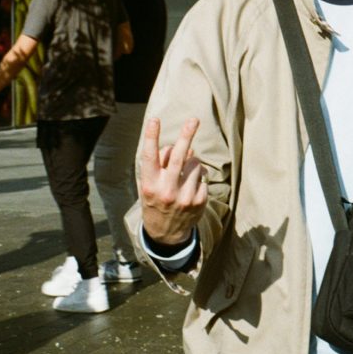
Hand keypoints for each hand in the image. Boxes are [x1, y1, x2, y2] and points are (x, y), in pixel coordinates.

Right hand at [139, 117, 207, 244]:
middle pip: (179, 157)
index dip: (151, 137)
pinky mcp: (199, 200)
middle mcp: (166, 190)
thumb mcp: (150, 184)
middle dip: (187, 136)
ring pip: (195, 163)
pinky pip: (203, 176)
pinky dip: (198, 176)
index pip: (149, 157)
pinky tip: (191, 187)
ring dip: (193, 161)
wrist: (166, 234)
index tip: (154, 120)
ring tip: (185, 172)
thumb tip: (185, 147)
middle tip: (194, 120)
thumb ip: (162, 164)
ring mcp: (184, 196)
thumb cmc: (156, 200)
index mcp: (150, 185)